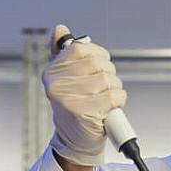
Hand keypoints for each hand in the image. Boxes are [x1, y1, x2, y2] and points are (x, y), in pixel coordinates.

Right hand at [42, 24, 126, 166]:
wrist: (75, 141)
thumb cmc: (75, 107)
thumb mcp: (66, 79)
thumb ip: (64, 53)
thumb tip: (60, 29)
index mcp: (52, 71)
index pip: (82, 48)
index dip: (98, 57)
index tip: (98, 70)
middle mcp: (56, 83)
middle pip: (98, 64)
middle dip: (109, 76)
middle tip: (101, 90)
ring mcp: (67, 98)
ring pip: (108, 80)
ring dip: (114, 91)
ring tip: (103, 101)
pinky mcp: (82, 112)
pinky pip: (113, 96)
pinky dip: (118, 102)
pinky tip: (108, 109)